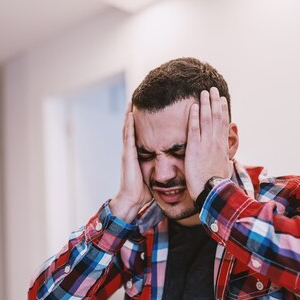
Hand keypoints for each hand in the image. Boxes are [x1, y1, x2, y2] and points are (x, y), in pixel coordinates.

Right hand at [110, 103, 151, 222]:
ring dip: (129, 115)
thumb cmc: (142, 192)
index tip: (145, 110)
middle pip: (131, 128)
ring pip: (128, 130)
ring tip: (131, 102)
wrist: (132, 200)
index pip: (138, 135)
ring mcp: (127, 153)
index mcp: (137, 155)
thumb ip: (159, 169)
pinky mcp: (127, 156)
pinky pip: (128, 138)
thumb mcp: (153, 176)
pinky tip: (130, 116)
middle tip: (135, 99)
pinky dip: (128, 126)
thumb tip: (172, 168)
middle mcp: (130, 152)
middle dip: (132, 114)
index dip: (140, 122)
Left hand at [185, 87, 233, 199]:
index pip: (223, 124)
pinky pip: (194, 129)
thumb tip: (229, 162)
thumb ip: (225, 162)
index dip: (222, 110)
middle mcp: (216, 142)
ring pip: (207, 119)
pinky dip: (194, 117)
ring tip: (203, 92)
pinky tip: (193, 107)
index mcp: (223, 147)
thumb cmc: (217, 185)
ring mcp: (206, 144)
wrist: (212, 192)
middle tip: (213, 89)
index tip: (221, 100)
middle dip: (214, 102)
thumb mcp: (224, 170)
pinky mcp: (195, 148)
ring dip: (205, 104)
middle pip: (216, 117)